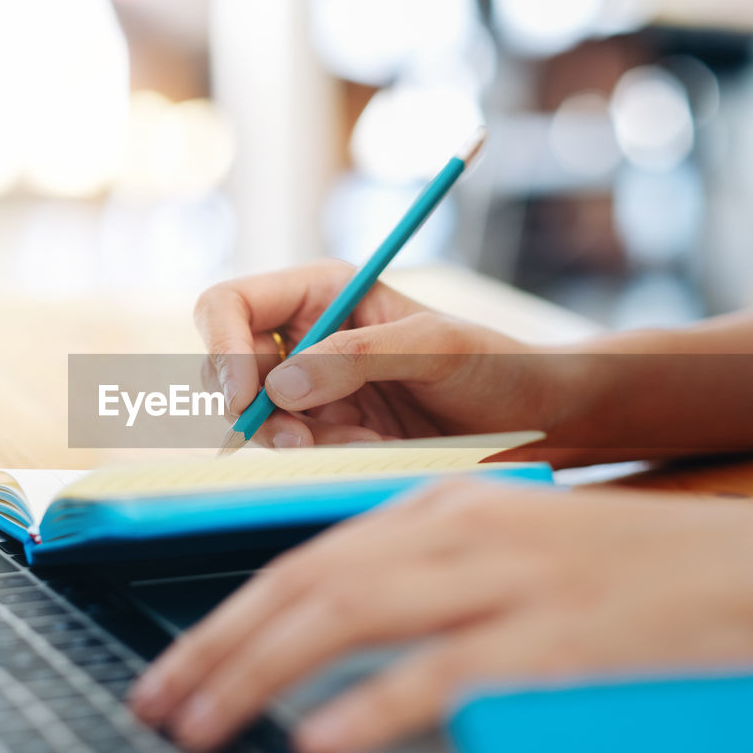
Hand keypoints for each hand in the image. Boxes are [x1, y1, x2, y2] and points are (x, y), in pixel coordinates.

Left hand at [128, 481, 752, 752]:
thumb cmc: (626, 572)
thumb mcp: (508, 549)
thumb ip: (423, 574)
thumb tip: (330, 631)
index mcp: (442, 506)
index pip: (306, 559)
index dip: (229, 617)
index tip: (175, 668)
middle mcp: (460, 529)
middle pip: (308, 584)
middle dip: (218, 647)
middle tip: (158, 703)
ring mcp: (507, 578)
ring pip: (350, 615)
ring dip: (260, 673)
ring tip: (202, 724)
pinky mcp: (554, 635)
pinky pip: (442, 671)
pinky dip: (369, 704)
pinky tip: (316, 739)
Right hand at [196, 260, 568, 447]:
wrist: (530, 419)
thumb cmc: (493, 364)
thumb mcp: (437, 347)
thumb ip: (360, 356)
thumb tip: (280, 388)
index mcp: (321, 292)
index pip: (230, 305)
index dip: (222, 347)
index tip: (246, 397)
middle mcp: (305, 337)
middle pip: (227, 369)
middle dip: (253, 410)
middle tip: (299, 440)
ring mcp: (312, 388)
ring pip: (258, 421)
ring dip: (299, 442)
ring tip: (366, 444)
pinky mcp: (328, 433)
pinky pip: (297, 453)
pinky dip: (326, 460)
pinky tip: (376, 451)